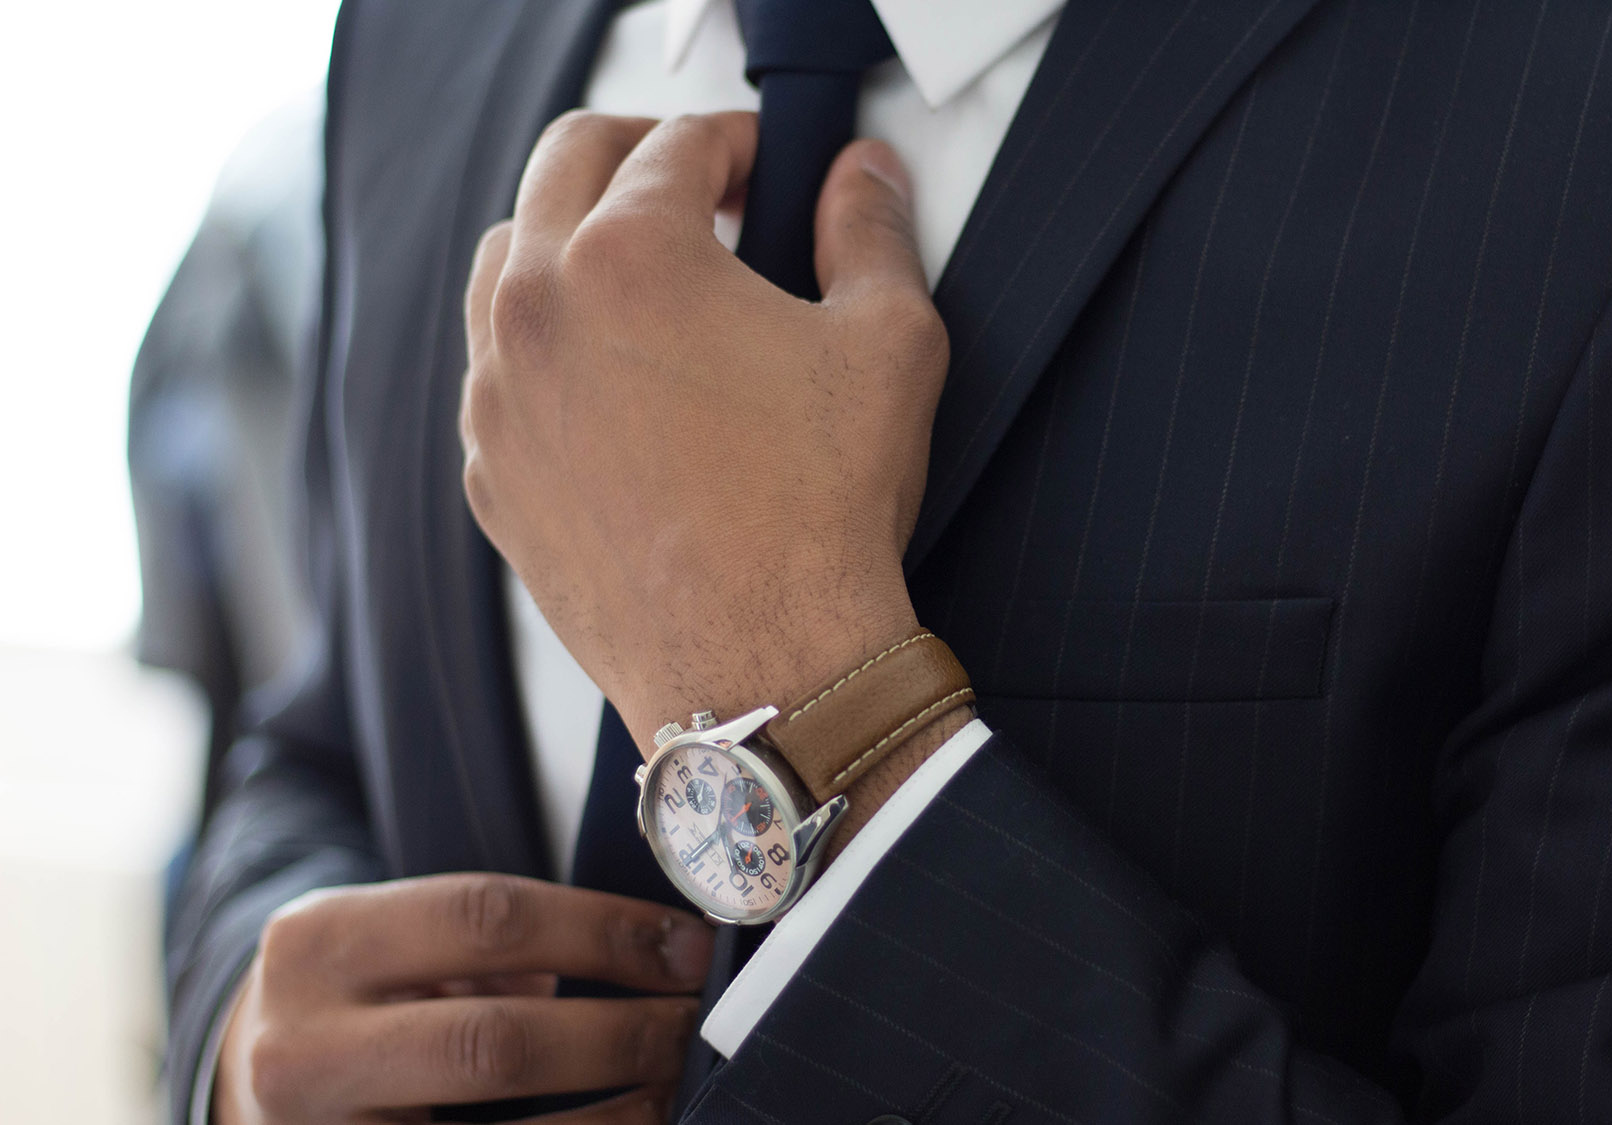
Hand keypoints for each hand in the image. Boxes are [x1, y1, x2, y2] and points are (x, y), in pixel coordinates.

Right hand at [212, 873, 713, 1123]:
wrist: (246, 1084)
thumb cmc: (357, 996)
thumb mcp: (393, 939)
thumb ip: (495, 939)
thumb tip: (659, 950)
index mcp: (322, 943)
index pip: (488, 917)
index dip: (605, 930)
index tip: (688, 945)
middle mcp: (305, 1049)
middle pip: (497, 1041)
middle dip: (622, 1033)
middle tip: (698, 1023)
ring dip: (617, 1115)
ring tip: (678, 1086)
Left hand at [459, 111, 949, 755]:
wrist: (763, 666)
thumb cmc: (824, 511)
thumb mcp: (888, 344)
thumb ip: (872, 232)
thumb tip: (864, 177)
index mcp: (629, 254)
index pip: (676, 143)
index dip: (737, 141)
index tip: (765, 167)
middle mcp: (538, 310)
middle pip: (566, 165)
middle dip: (639, 155)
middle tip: (701, 189)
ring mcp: (497, 397)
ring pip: (506, 261)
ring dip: (573, 239)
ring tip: (645, 276)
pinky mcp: (490, 473)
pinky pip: (496, 371)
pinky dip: (544, 345)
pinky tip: (611, 380)